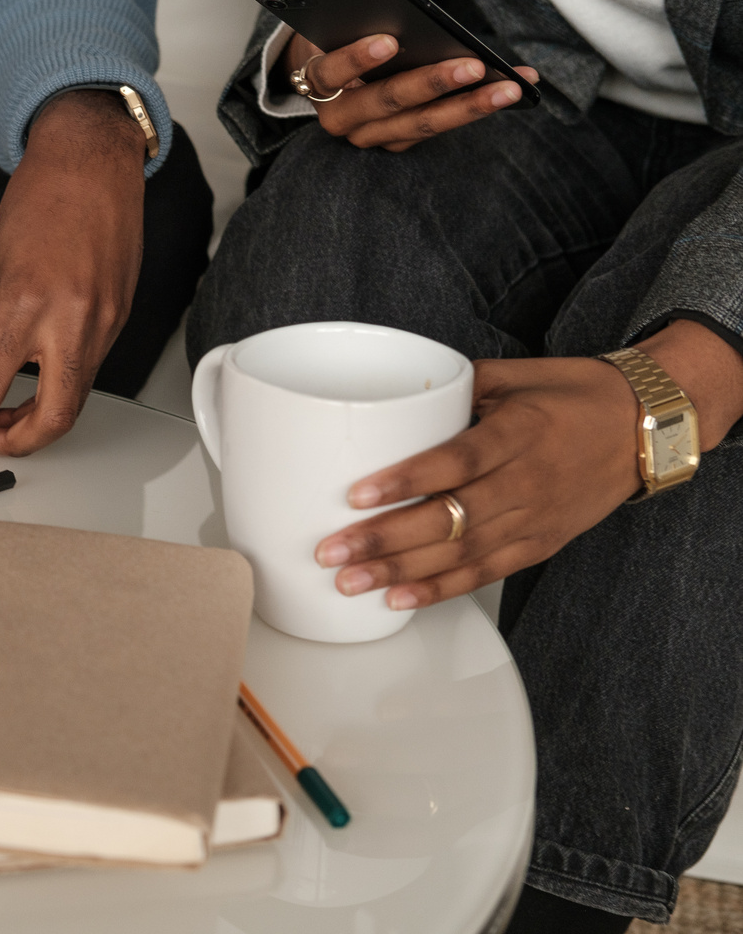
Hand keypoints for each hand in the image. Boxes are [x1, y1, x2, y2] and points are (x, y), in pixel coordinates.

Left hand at [0, 89, 146, 467]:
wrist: (91, 166)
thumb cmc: (41, 201)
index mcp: (26, 307)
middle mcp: (70, 322)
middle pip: (53, 417)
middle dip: (19, 443)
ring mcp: (102, 323)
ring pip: (75, 398)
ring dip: (41, 416)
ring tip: (10, 414)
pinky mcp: (118, 319)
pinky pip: (90, 367)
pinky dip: (62, 384)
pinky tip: (41, 378)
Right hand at [280, 32, 538, 151]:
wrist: (330, 79)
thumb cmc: (342, 40)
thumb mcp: (342, 31)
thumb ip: (360, 28)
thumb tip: (405, 24)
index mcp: (317, 84)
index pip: (331, 72)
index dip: (357, 59)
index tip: (389, 40)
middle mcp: (340, 119)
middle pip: (386, 103)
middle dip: (432, 83)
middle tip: (474, 66)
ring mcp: (370, 136)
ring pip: (419, 125)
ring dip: (468, 106)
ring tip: (509, 87)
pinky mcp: (396, 143)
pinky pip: (438, 129)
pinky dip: (476, 108)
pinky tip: (513, 88)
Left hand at [314, 321, 742, 608]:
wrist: (644, 428)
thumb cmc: (574, 395)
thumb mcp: (516, 376)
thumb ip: (457, 388)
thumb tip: (395, 397)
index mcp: (518, 432)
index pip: (455, 461)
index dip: (405, 481)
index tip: (356, 494)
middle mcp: (526, 480)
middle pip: (449, 518)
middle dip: (384, 539)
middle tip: (331, 552)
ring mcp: (534, 518)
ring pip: (461, 553)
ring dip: (399, 571)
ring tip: (349, 582)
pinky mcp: (539, 544)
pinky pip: (485, 574)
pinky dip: (440, 590)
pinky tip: (398, 600)